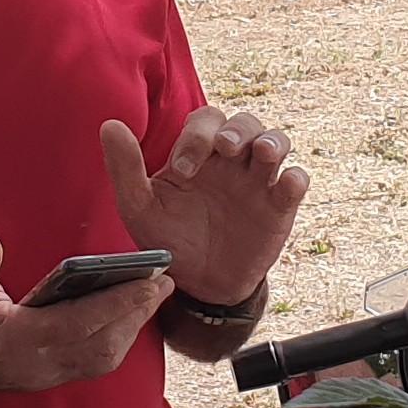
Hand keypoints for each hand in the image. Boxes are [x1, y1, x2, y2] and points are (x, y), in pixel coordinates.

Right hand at [0, 232, 174, 395]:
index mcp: (18, 342)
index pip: (84, 322)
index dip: (121, 302)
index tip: (150, 281)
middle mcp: (36, 366)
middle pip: (103, 345)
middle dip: (136, 314)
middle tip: (164, 283)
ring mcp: (39, 376)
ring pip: (100, 360)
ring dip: (129, 330)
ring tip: (150, 298)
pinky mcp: (40, 377)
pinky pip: (89, 365)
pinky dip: (113, 343)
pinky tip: (123, 320)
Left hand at [102, 105, 309, 310]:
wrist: (199, 285)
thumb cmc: (168, 239)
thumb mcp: (139, 208)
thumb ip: (125, 168)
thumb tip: (109, 124)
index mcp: (198, 153)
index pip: (205, 121)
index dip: (197, 136)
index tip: (184, 171)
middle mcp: (230, 160)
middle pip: (245, 122)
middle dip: (237, 131)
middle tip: (225, 150)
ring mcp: (257, 181)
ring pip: (276, 140)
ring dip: (272, 141)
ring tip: (262, 154)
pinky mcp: (280, 207)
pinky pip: (297, 181)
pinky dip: (295, 178)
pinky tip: (285, 184)